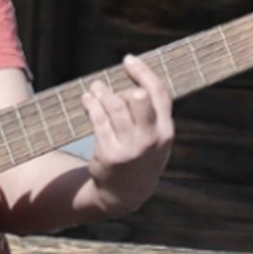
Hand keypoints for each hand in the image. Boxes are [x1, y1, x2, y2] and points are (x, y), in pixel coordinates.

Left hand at [81, 55, 174, 213]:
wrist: (126, 194)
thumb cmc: (140, 156)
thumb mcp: (155, 138)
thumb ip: (151, 113)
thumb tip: (131, 79)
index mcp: (166, 131)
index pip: (159, 93)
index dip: (143, 72)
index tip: (128, 60)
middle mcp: (151, 139)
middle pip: (139, 99)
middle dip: (121, 88)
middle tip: (106, 86)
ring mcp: (131, 148)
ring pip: (115, 107)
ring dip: (101, 93)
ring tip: (93, 88)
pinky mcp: (110, 154)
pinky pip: (99, 121)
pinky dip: (91, 105)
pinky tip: (87, 100)